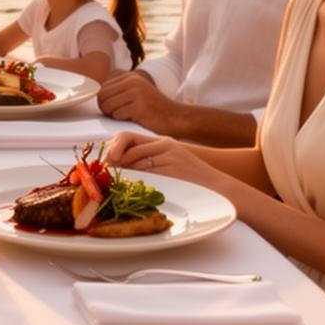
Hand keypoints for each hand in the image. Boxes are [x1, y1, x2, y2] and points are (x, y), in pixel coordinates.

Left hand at [96, 71, 177, 132]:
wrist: (176, 117)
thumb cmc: (154, 108)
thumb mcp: (137, 92)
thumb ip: (119, 91)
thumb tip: (96, 97)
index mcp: (131, 77)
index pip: (102, 87)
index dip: (103, 100)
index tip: (112, 107)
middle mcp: (133, 82)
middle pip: (102, 96)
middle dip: (105, 108)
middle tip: (116, 114)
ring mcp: (136, 93)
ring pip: (108, 106)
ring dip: (113, 115)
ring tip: (126, 116)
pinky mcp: (139, 107)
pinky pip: (117, 114)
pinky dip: (122, 119)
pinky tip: (134, 118)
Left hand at [105, 132, 222, 190]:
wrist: (219, 188)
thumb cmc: (193, 180)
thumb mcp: (169, 165)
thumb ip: (146, 163)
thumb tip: (116, 168)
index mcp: (162, 142)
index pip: (127, 137)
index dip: (112, 147)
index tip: (105, 160)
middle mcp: (164, 146)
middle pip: (126, 144)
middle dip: (112, 156)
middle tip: (105, 169)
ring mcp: (168, 157)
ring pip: (133, 159)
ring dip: (120, 169)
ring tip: (113, 179)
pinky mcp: (172, 170)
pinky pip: (145, 173)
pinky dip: (133, 178)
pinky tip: (128, 185)